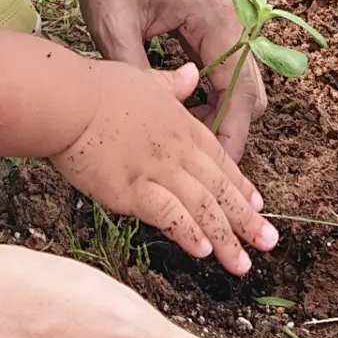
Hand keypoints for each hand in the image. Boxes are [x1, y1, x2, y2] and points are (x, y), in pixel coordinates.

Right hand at [51, 61, 276, 274]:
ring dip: (225, 238)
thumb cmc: (99, 89)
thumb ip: (172, 85)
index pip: (220, 161)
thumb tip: (192, 73)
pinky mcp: (133, 189)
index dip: (241, 186)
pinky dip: (187, 231)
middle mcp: (178, 151)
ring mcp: (158, 170)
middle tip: (268, 243)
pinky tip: (201, 252)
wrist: (68, 101)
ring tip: (241, 264)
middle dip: (246, 219)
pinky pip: (168, 214)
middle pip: (220, 189)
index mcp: (182, 126)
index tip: (259, 206)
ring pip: (202, 207)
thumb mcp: (145, 79)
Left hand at [71, 0, 267, 159]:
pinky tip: (179, 106)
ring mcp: (225, 17)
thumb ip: (137, 75)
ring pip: (240, 79)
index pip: (237, 92)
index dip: (229, 136)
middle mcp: (232, 18)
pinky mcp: (212, 19)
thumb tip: (150, 125)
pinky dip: (210, 91)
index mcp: (216, 18)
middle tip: (194, 159)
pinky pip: (224, 65)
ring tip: (182, 136)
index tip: (214, 171)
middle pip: (251, 90)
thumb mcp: (112, 26)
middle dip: (229, 128)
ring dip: (219, 110)